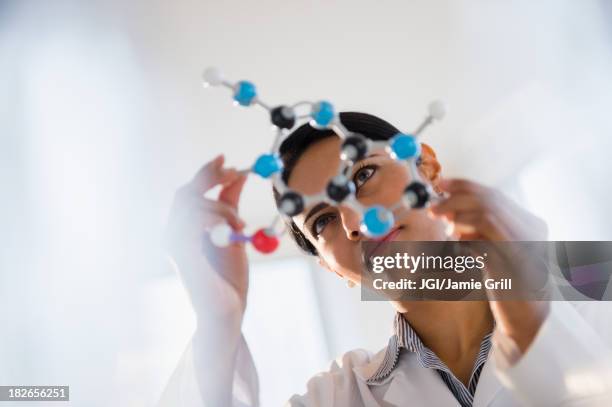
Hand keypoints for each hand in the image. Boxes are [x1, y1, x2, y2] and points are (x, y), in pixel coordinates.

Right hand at [164, 154, 249, 317]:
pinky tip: (233, 229)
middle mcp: (171, 235)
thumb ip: (230, 205)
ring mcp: (173, 243)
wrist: (225, 312)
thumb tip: (237, 176)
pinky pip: (196, 220)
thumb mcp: (233, 233)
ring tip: (240, 225)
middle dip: (211, 178)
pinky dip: (218, 218)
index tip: (226, 160)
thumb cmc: (227, 278)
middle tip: (235, 171)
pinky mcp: (181, 252)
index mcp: (182, 230)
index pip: (188, 193)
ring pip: (195, 204)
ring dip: (223, 207)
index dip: (205, 173)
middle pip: (186, 193)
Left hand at [429, 178, 549, 352]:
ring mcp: (524, 245)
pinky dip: (465, 235)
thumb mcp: (494, 248)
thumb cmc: (507, 279)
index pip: (492, 194)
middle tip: (432, 206)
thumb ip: (478, 229)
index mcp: (528, 222)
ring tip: (441, 220)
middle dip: (455, 199)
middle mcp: (530, 230)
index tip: (439, 185)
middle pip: (488, 201)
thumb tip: (448, 210)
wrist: (526, 314)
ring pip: (487, 215)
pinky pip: (484, 241)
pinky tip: (455, 239)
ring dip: (458, 214)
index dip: (463, 187)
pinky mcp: (512, 264)